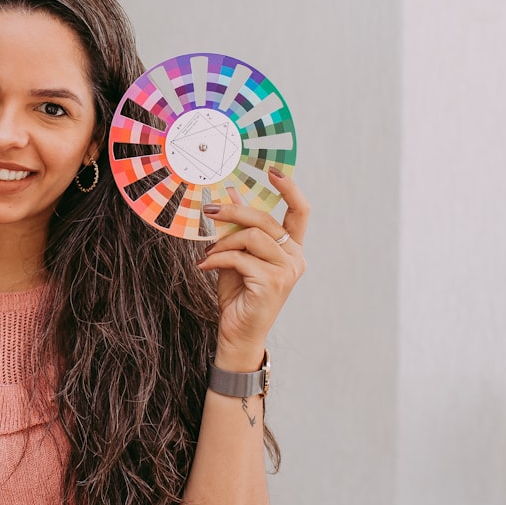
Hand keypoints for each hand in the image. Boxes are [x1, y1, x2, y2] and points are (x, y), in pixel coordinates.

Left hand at [197, 168, 309, 368]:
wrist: (237, 333)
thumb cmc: (238, 294)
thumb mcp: (235, 254)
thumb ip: (237, 227)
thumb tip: (229, 193)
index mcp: (290, 248)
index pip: (300, 212)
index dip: (289, 189)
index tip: (272, 171)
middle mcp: (294, 257)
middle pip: (265, 219)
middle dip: (233, 211)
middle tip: (209, 210)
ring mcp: (287, 271)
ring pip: (251, 237)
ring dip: (223, 242)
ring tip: (208, 252)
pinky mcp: (272, 282)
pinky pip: (239, 258)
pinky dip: (217, 259)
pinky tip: (204, 265)